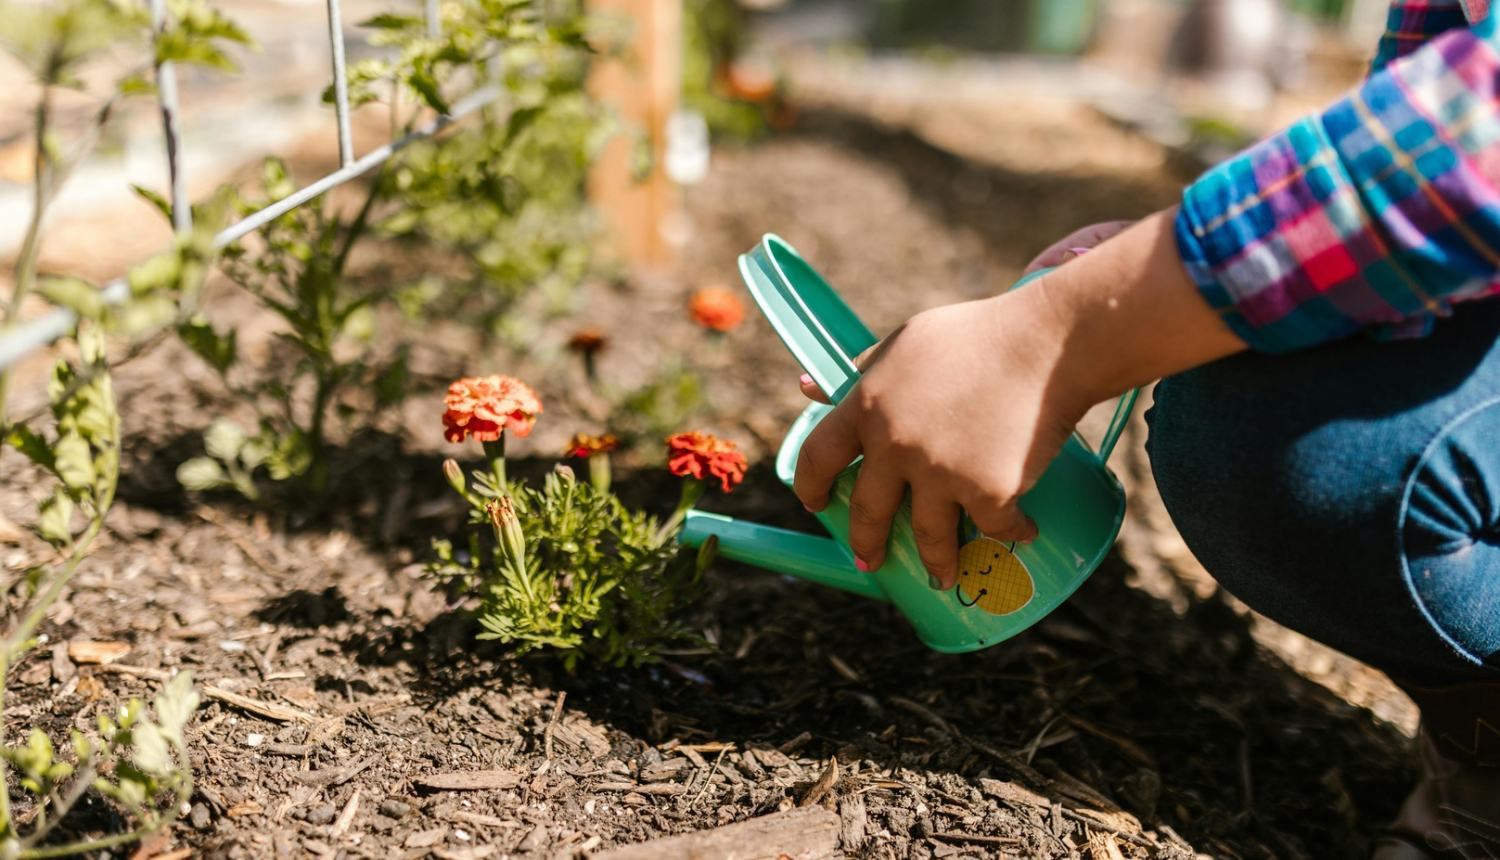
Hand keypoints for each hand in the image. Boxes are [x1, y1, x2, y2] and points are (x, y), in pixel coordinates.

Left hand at [794, 210, 1244, 588]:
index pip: (817, 455)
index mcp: (867, 403)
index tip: (814, 504)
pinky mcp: (987, 490)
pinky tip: (1023, 532)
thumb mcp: (908, 342)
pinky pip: (995, 527)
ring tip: (941, 576)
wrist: (1048, 342)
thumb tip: (807, 386)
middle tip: (868, 560)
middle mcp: (894, 443)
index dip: (811, 485)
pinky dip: (1013, 532)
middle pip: (868, 511)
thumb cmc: (980, 334)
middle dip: (865, 543)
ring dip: (935, 564)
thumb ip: (862, 368)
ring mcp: (939, 471)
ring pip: (928, 538)